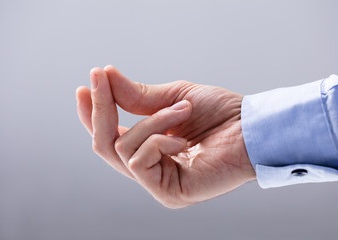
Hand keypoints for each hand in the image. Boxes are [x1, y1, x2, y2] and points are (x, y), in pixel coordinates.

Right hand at [76, 66, 255, 208]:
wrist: (252, 128)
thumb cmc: (221, 114)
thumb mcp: (174, 98)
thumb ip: (138, 97)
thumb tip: (106, 77)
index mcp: (153, 148)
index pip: (112, 135)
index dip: (94, 113)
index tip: (85, 87)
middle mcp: (152, 168)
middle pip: (105, 144)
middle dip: (101, 109)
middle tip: (99, 79)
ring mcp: (158, 183)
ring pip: (121, 148)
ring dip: (151, 121)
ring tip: (183, 111)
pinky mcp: (167, 193)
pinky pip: (138, 161)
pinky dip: (157, 139)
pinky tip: (182, 138)